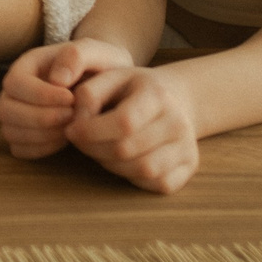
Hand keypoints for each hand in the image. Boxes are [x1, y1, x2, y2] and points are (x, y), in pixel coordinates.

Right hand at [0, 38, 133, 158]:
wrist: (110, 85)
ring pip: (10, 131)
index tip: (71, 98)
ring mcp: (17, 114)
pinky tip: (64, 140)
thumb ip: (76, 56)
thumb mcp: (95, 52)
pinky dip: (40, 149)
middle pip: (6, 109)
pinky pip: (19, 149)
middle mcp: (16, 90)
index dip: (40, 95)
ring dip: (41, 135)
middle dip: (39, 118)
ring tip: (70, 128)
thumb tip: (56, 80)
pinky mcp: (25, 135)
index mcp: (27, 65)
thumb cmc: (100, 66)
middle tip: (71, 116)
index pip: (15, 82)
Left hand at [64, 64, 199, 193]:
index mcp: (157, 95)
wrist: (174, 99)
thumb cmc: (132, 90)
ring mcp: (188, 146)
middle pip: (127, 149)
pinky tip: (123, 161)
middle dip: (94, 149)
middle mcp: (178, 122)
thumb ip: (88, 94)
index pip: (123, 122)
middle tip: (81, 142)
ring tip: (100, 150)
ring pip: (142, 170)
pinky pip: (158, 183)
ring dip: (111, 165)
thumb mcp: (109, 77)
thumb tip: (75, 124)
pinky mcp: (190, 166)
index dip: (91, 131)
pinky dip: (134, 177)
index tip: (71, 130)